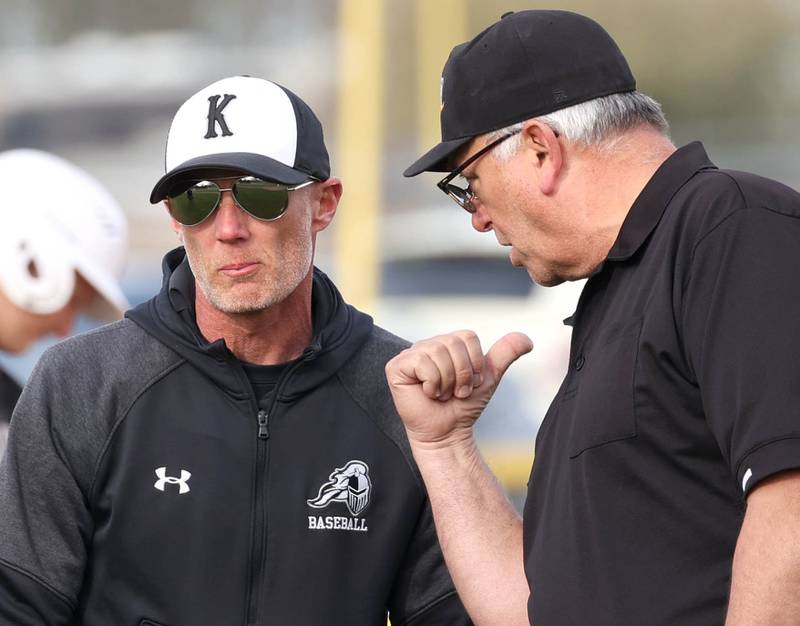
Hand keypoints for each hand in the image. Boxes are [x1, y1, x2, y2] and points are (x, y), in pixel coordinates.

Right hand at [385, 330, 532, 448]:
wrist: (448, 433)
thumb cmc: (464, 406)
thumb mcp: (488, 377)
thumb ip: (505, 354)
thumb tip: (527, 339)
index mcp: (446, 342)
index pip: (468, 336)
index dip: (475, 363)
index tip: (469, 383)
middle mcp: (427, 345)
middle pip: (453, 344)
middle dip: (462, 374)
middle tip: (456, 392)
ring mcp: (410, 355)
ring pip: (438, 353)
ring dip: (447, 382)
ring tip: (442, 394)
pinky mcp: (396, 367)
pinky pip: (422, 363)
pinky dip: (432, 383)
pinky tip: (428, 393)